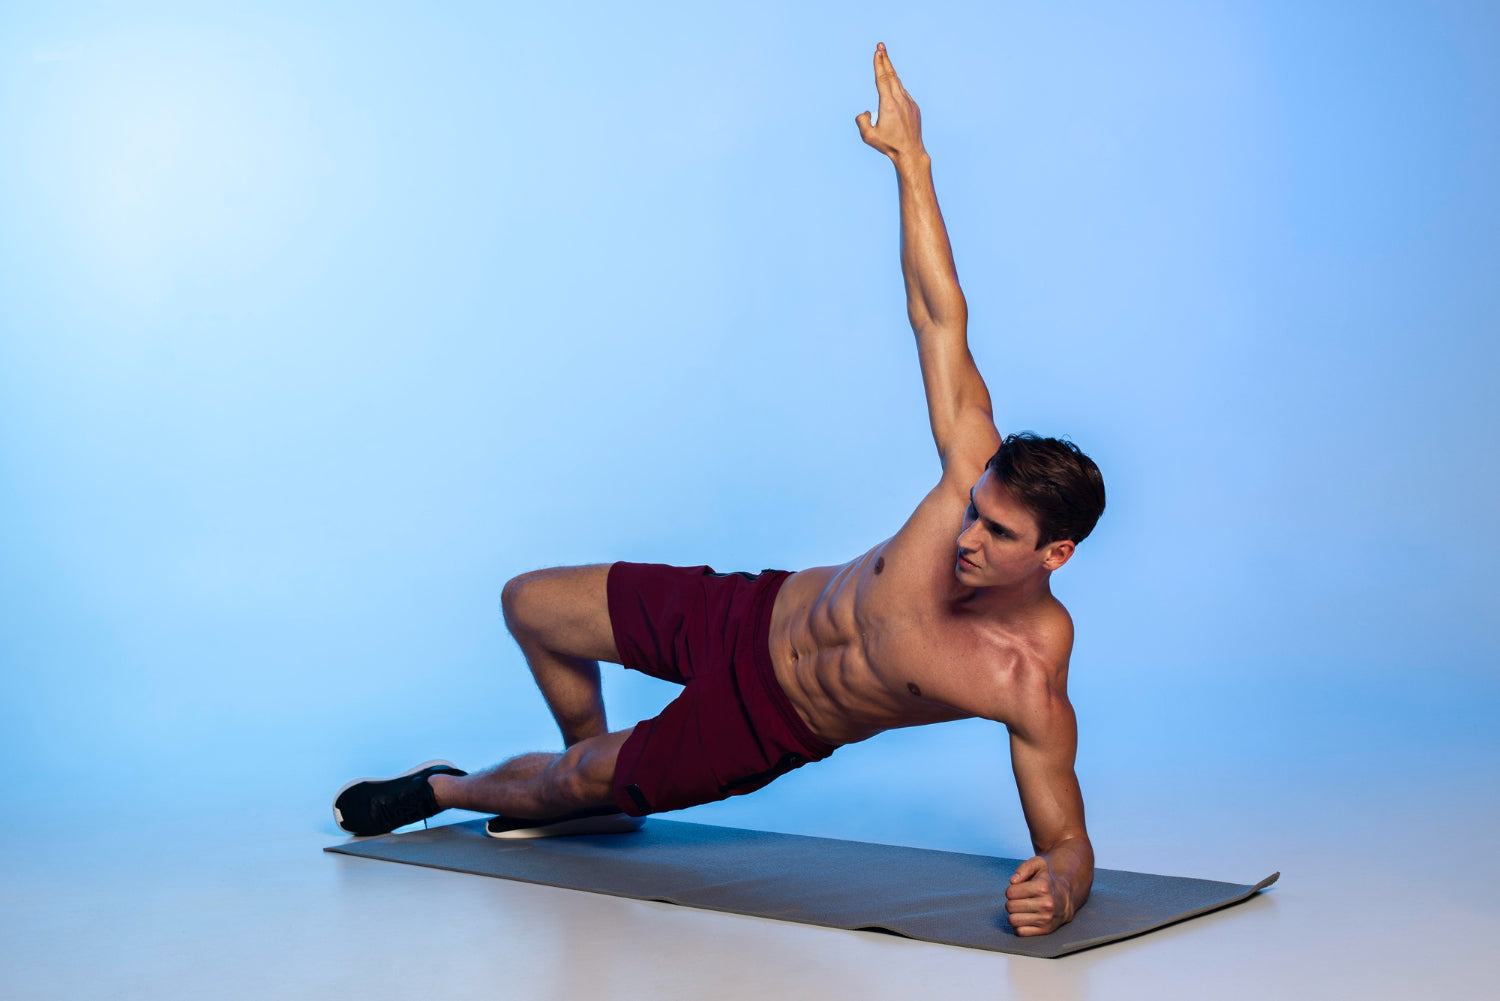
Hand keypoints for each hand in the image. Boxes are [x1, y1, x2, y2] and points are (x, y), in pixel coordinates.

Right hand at [855, 42, 924, 160]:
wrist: (910, 152)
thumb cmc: (888, 145)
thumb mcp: (868, 136)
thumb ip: (861, 121)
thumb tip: (865, 111)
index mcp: (888, 104)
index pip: (882, 79)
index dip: (879, 64)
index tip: (877, 51)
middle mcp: (900, 100)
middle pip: (891, 74)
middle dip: (885, 59)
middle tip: (881, 45)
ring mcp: (909, 102)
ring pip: (898, 82)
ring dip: (891, 70)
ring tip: (885, 60)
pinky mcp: (914, 107)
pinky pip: (903, 93)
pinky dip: (896, 86)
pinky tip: (892, 85)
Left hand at [1005, 855, 1073, 935]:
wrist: (1065, 898)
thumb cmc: (1046, 881)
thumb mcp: (1038, 865)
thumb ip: (1024, 868)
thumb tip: (1012, 881)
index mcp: (1043, 887)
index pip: (1010, 893)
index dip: (1011, 890)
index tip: (1019, 889)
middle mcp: (1046, 904)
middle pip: (1010, 907)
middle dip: (1012, 902)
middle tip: (1021, 899)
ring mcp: (1046, 919)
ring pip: (1013, 920)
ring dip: (1015, 914)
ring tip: (1023, 908)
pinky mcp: (1045, 930)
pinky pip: (1020, 931)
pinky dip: (1020, 925)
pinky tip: (1027, 917)